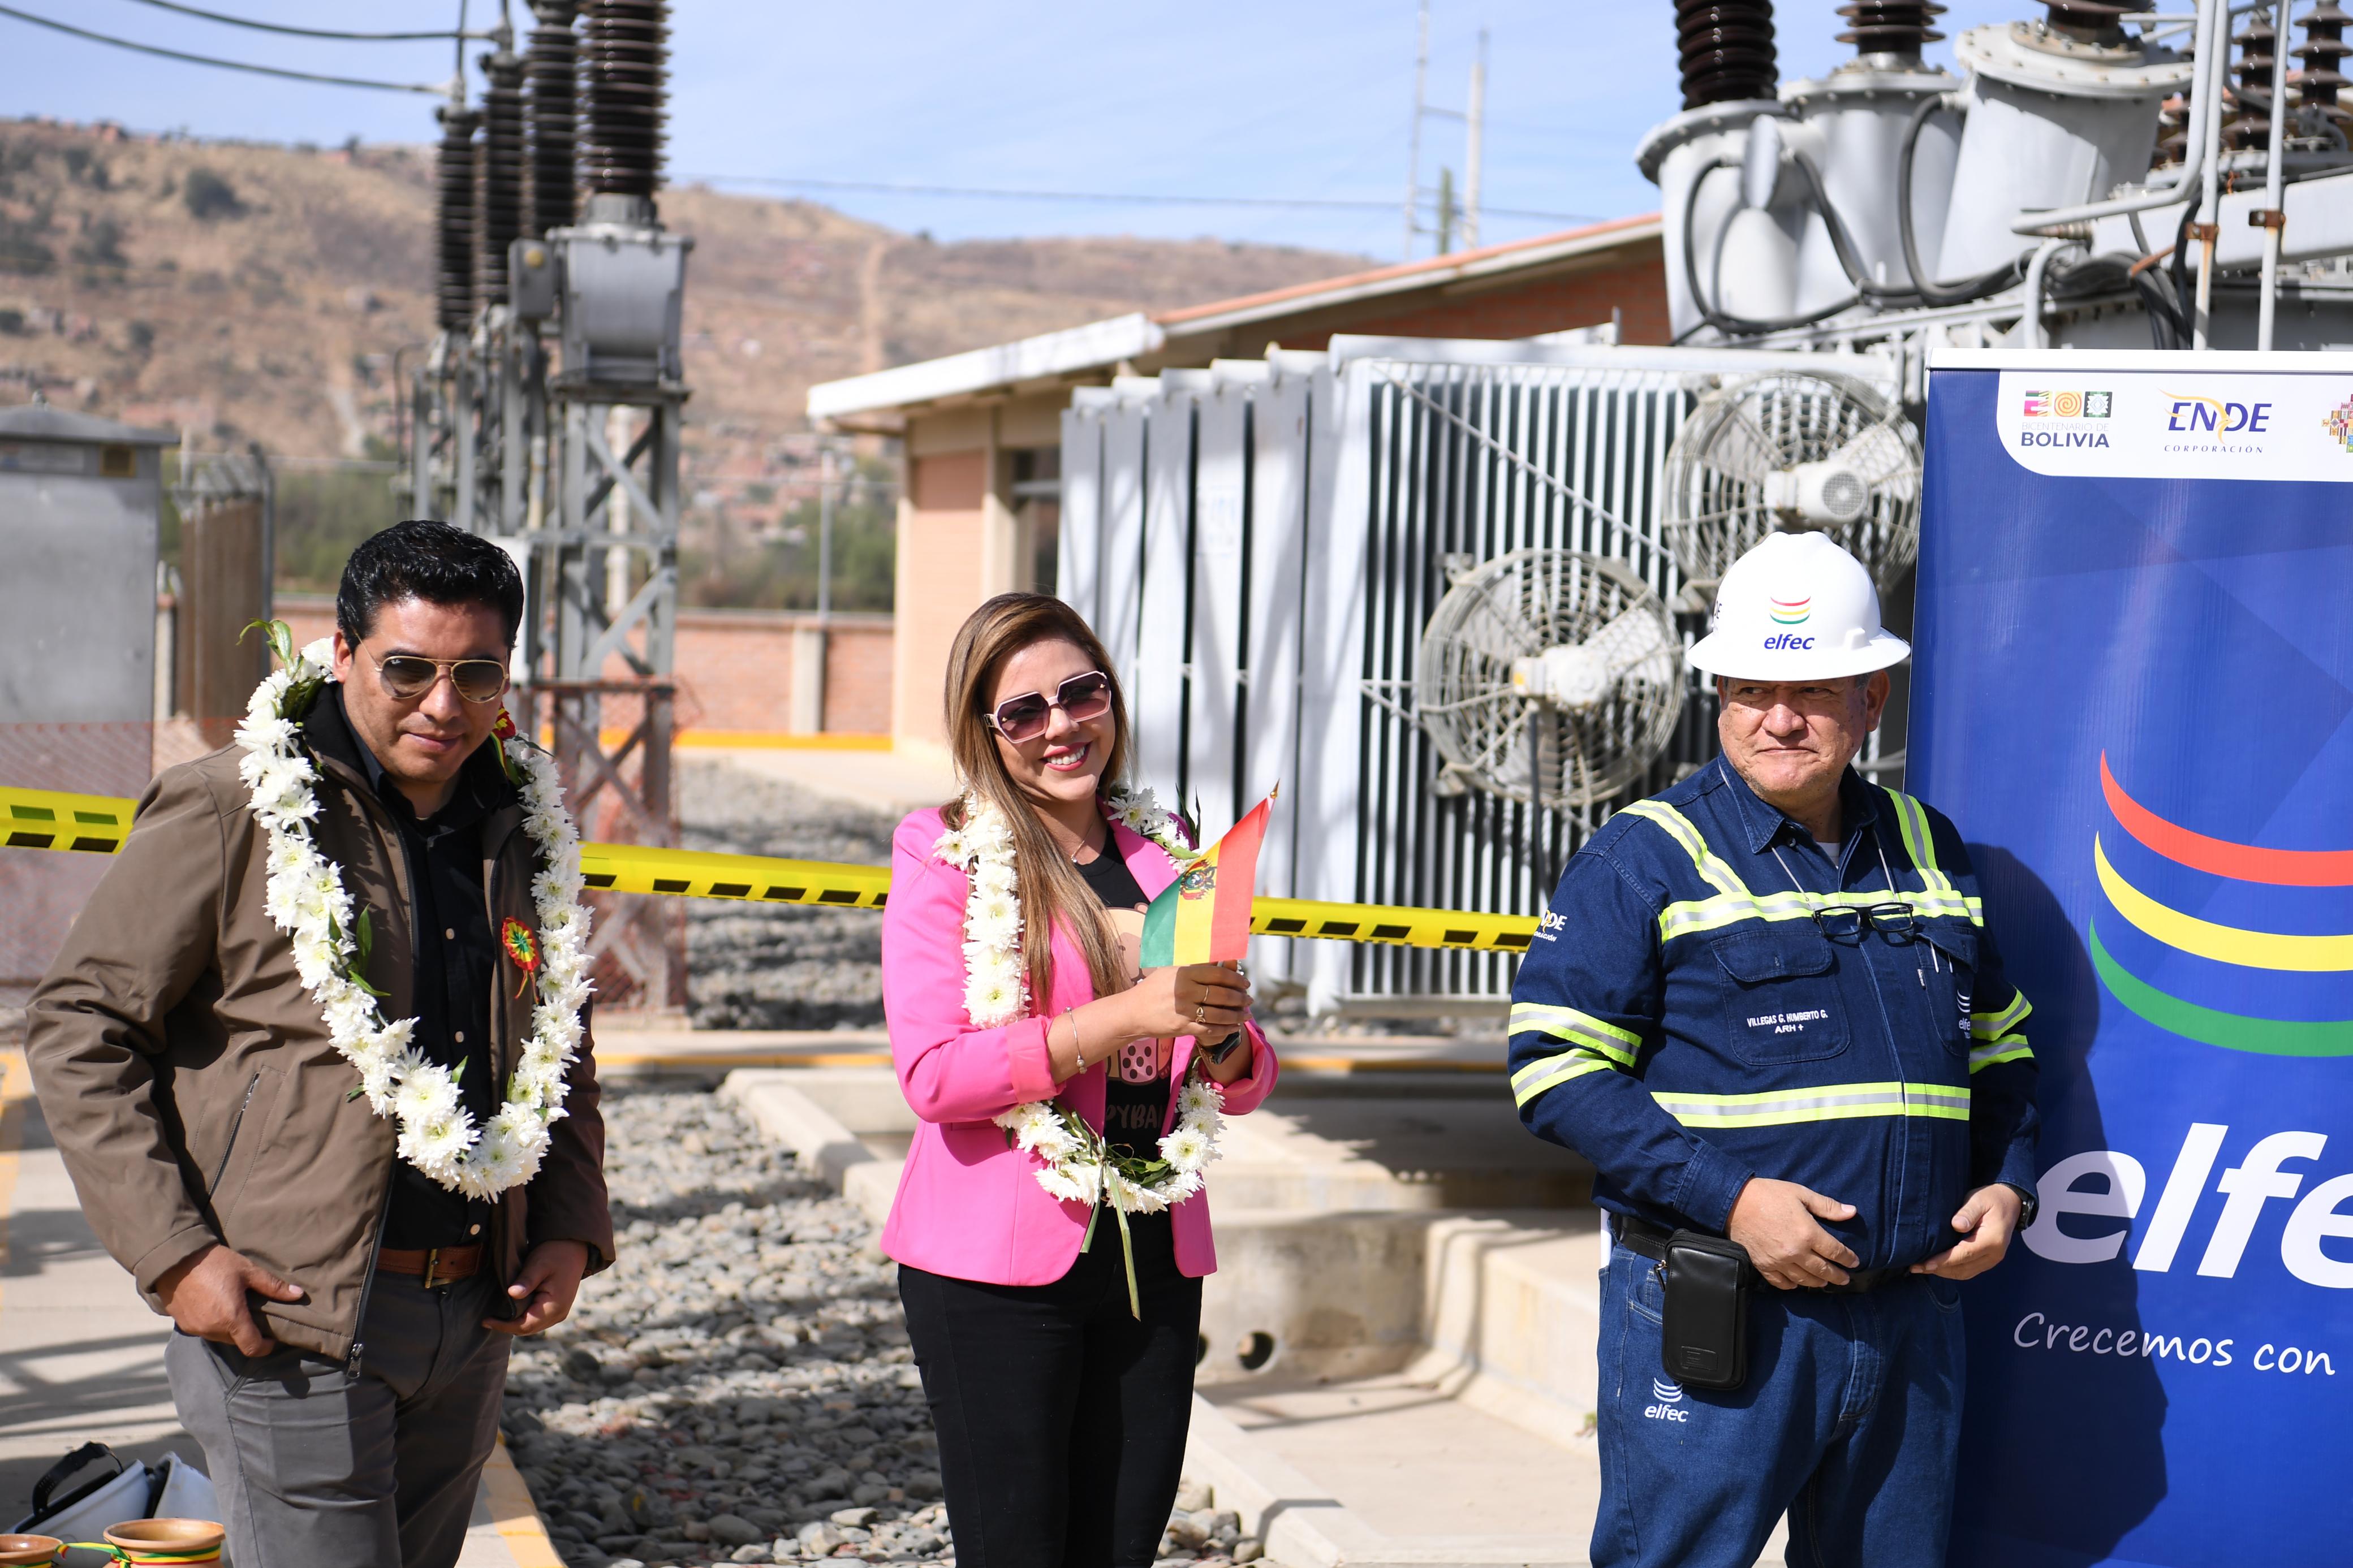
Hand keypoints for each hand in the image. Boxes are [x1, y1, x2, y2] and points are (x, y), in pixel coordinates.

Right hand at [154, 1244, 304, 1355]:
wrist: (174, 1260)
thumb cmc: (214, 1263)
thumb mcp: (248, 1271)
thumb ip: (273, 1287)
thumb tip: (298, 1294)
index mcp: (231, 1318)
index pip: (253, 1348)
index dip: (266, 1346)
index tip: (272, 1337)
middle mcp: (212, 1329)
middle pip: (237, 1342)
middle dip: (249, 1333)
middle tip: (256, 1314)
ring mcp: (196, 1329)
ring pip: (221, 1337)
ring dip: (231, 1328)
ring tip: (236, 1307)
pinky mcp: (184, 1325)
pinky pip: (205, 1331)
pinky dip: (215, 1324)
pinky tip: (217, 1305)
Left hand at [487, 1239, 591, 1335]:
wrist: (574, 1247)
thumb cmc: (556, 1253)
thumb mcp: (539, 1264)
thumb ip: (526, 1280)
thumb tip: (512, 1293)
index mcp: (555, 1306)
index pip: (525, 1326)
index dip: (504, 1326)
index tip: (485, 1320)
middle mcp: (559, 1314)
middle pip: (528, 1329)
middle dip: (507, 1327)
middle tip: (487, 1319)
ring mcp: (559, 1313)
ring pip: (532, 1326)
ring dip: (515, 1323)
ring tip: (497, 1316)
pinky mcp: (557, 1309)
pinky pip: (537, 1320)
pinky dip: (523, 1318)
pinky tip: (511, 1310)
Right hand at [1119, 962, 1252, 1041]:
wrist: (1133, 1011)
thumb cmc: (1154, 988)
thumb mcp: (1171, 969)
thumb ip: (1193, 964)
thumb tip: (1217, 956)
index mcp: (1185, 974)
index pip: (1218, 974)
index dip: (1235, 979)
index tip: (1245, 982)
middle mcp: (1185, 991)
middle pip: (1221, 995)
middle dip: (1240, 998)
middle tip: (1250, 999)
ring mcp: (1184, 1011)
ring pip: (1218, 1014)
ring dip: (1237, 1015)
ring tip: (1247, 1014)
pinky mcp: (1182, 1027)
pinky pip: (1209, 1029)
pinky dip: (1225, 1029)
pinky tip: (1234, 1027)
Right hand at [1726, 1178, 1859, 1289]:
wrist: (1735, 1201)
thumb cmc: (1769, 1194)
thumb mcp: (1800, 1193)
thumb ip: (1827, 1206)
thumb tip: (1852, 1212)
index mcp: (1808, 1233)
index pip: (1835, 1251)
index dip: (1847, 1258)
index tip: (1854, 1261)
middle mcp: (1796, 1251)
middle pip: (1822, 1270)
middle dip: (1837, 1276)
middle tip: (1845, 1279)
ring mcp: (1779, 1261)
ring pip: (1804, 1280)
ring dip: (1818, 1283)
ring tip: (1825, 1283)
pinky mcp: (1763, 1265)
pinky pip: (1781, 1283)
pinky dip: (1792, 1286)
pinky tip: (1798, 1283)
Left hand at [1911, 1184, 2023, 1280]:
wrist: (2010, 1203)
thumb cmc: (1990, 1199)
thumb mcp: (1978, 1200)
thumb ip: (1967, 1212)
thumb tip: (1956, 1225)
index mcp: (1992, 1240)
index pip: (1964, 1255)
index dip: (1943, 1261)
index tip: (1925, 1264)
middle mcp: (1994, 1254)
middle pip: (1963, 1268)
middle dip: (1938, 1269)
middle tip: (1915, 1267)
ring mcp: (1992, 1259)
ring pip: (1965, 1273)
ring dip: (1943, 1272)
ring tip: (1921, 1268)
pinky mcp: (1988, 1260)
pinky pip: (1968, 1270)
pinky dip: (1952, 1270)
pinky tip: (1936, 1266)